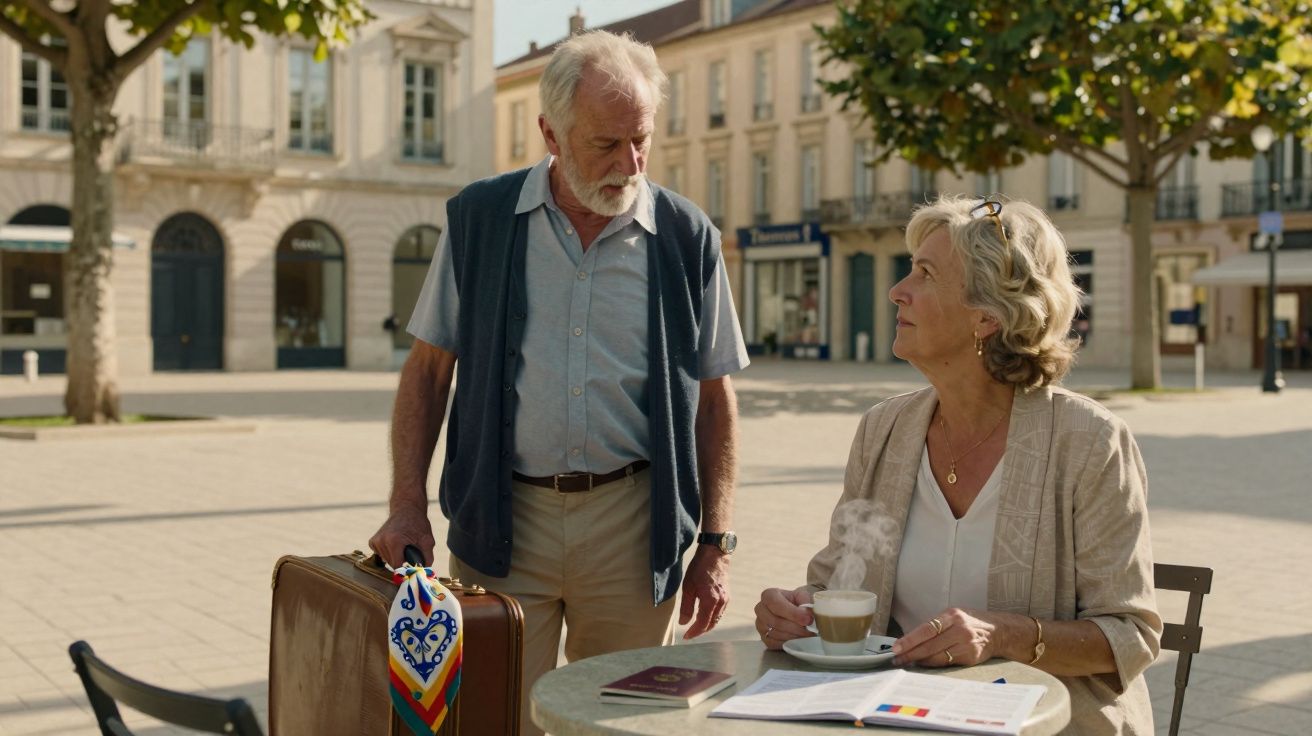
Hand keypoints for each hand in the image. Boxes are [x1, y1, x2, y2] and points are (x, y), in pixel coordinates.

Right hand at [367, 507, 435, 567]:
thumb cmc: (418, 523)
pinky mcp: (372, 541)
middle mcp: (382, 541)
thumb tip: (424, 573)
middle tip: (409, 551)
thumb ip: (427, 557)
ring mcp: (375, 541)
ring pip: (386, 560)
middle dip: (402, 561)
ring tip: (403, 546)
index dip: (407, 568)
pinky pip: (381, 555)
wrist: (406, 508)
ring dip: (395, 557)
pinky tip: (395, 544)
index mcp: (394, 541)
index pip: (398, 566)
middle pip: (392, 564)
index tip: (412, 566)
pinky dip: (389, 553)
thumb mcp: (427, 540)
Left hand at [679, 544, 730, 638]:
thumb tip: (683, 623)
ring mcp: (726, 599)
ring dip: (706, 625)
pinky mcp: (727, 596)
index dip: (694, 632)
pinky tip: (704, 615)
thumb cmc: (699, 568)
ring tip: (695, 626)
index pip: (702, 624)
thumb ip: (686, 607)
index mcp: (711, 601)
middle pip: (711, 624)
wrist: (715, 555)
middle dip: (700, 631)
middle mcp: (721, 602)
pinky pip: (720, 612)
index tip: (686, 636)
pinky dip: (712, 618)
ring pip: (716, 619)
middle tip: (689, 633)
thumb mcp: (688, 587)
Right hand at [753, 587, 814, 649]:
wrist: (792, 612)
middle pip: (776, 621)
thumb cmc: (796, 603)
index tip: (808, 620)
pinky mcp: (764, 638)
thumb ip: (805, 602)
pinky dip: (788, 643)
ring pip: (776, 634)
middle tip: (811, 631)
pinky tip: (799, 640)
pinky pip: (775, 643)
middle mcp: (760, 609)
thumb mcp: (802, 596)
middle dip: (796, 627)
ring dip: (794, 636)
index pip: (776, 604)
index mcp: (769, 595)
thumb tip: (807, 615)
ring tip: (807, 635)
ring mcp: (760, 625)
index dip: (792, 613)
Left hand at [892, 607, 1010, 666]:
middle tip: (896, 659)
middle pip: (930, 645)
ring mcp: (966, 644)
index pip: (926, 629)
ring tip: (906, 663)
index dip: (910, 640)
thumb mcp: (953, 616)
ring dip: (920, 661)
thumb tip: (910, 639)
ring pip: (937, 656)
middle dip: (910, 653)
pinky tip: (924, 664)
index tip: (896, 648)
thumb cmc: (969, 622)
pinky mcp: (970, 657)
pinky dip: (933, 664)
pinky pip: (947, 663)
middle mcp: (960, 629)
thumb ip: (935, 626)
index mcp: (952, 615)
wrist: (997, 631)